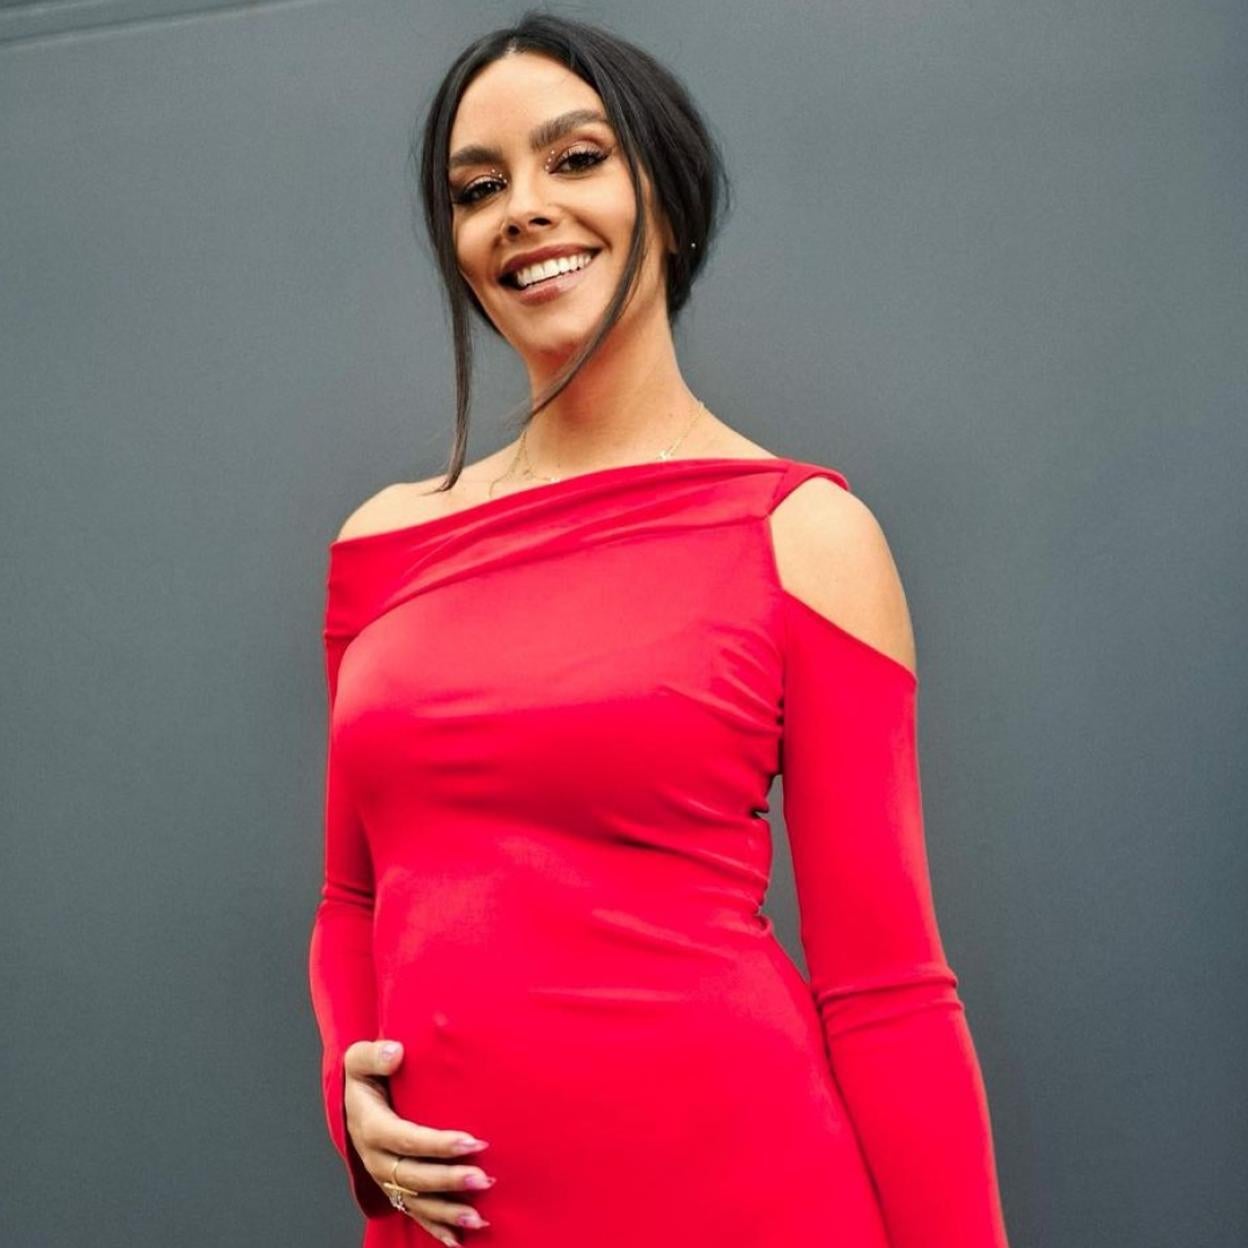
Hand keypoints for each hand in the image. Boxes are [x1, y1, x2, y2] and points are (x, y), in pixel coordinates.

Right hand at [343, 1039, 493, 1244]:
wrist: (352, 1100)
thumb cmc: (365, 1076)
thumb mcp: (359, 1058)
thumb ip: (374, 1054)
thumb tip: (396, 1052)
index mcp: (371, 1127)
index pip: (407, 1139)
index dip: (438, 1144)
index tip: (472, 1142)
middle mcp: (378, 1159)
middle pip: (415, 1176)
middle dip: (450, 1180)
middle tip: (484, 1179)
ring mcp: (386, 1178)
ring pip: (416, 1202)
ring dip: (447, 1211)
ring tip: (479, 1217)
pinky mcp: (395, 1189)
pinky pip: (414, 1213)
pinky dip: (436, 1228)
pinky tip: (459, 1240)